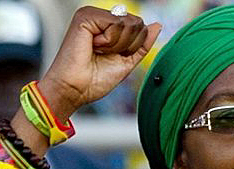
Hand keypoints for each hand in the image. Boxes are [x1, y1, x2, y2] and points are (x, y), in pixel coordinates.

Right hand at [38, 6, 161, 118]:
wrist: (76, 90)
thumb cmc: (95, 79)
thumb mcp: (127, 60)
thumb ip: (142, 43)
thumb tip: (157, 25)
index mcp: (108, 26)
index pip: (140, 27)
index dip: (133, 47)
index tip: (112, 57)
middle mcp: (100, 17)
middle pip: (138, 23)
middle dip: (128, 45)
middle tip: (105, 54)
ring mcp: (92, 14)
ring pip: (130, 23)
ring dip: (118, 45)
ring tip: (98, 50)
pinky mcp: (86, 16)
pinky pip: (117, 23)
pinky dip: (110, 41)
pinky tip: (93, 46)